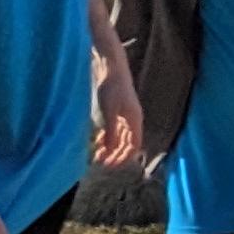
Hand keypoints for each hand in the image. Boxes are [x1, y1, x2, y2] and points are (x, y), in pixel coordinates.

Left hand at [92, 52, 141, 168]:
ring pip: (121, 137)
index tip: (109, 165)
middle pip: (128, 143)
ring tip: (98, 155)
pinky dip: (108, 137)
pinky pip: (116, 129)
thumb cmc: (111, 88)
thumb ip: (111, 133)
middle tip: (101, 163)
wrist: (110, 67)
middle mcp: (133, 119)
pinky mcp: (118, 109)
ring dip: (111, 147)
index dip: (123, 158)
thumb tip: (111, 151)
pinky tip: (98, 141)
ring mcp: (126, 114)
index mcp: (135, 120)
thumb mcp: (109, 112)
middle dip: (116, 155)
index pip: (134, 146)